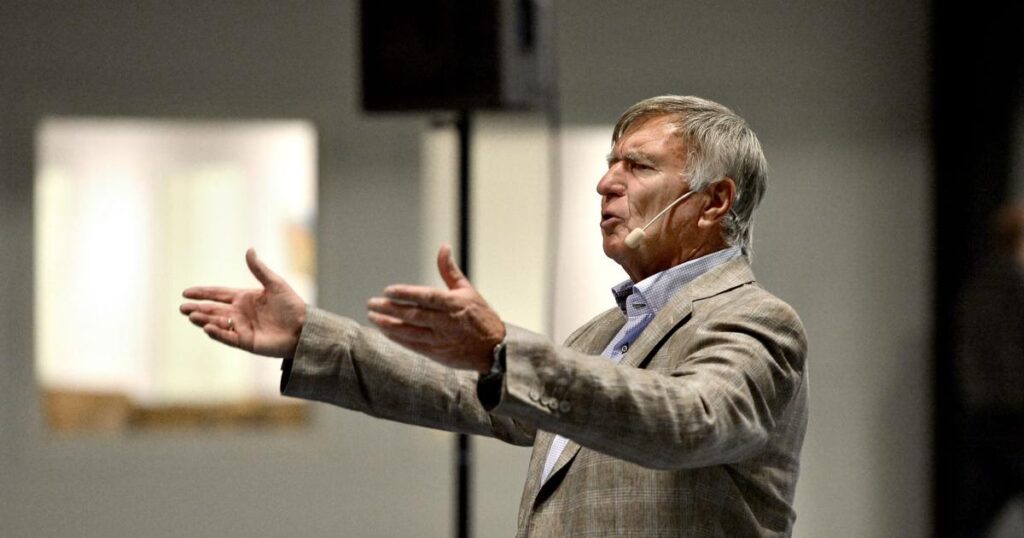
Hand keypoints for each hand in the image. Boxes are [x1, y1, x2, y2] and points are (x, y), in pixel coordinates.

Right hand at [179, 249, 305, 357]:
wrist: (303, 328)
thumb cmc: (292, 305)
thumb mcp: (275, 284)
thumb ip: (259, 269)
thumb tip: (249, 249)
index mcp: (245, 298)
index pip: (218, 294)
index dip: (203, 293)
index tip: (186, 292)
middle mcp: (240, 313)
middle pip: (213, 309)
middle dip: (197, 308)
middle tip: (182, 307)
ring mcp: (242, 328)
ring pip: (217, 323)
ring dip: (204, 319)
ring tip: (191, 315)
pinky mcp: (246, 342)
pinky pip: (228, 337)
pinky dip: (217, 333)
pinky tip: (207, 327)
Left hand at [367, 244, 505, 371]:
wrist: (494, 349)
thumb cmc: (480, 316)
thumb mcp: (468, 290)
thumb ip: (449, 271)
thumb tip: (443, 247)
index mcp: (454, 304)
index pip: (425, 297)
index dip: (405, 294)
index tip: (388, 291)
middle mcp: (446, 322)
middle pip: (413, 315)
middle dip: (390, 309)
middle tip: (371, 303)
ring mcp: (440, 339)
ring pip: (409, 331)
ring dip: (389, 324)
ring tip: (373, 317)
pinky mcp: (437, 353)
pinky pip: (413, 345)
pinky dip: (398, 338)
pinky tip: (386, 331)